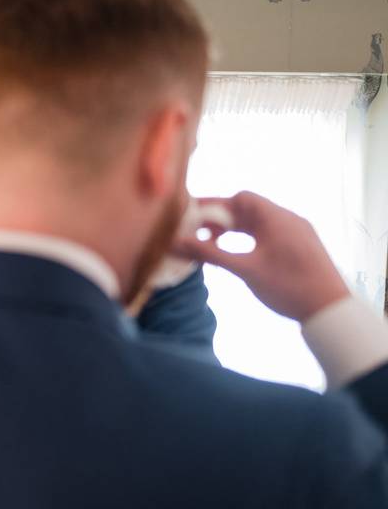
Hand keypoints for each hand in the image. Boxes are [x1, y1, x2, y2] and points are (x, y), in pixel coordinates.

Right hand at [172, 191, 348, 321]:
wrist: (330, 310)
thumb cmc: (288, 287)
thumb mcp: (245, 270)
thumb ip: (210, 254)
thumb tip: (177, 243)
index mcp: (276, 217)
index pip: (241, 198)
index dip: (215, 205)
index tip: (193, 217)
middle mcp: (287, 219)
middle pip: (248, 209)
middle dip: (220, 219)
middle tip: (196, 233)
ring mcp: (296, 232)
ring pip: (258, 223)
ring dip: (233, 231)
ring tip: (212, 245)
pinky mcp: (299, 246)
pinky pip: (268, 234)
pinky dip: (248, 239)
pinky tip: (236, 254)